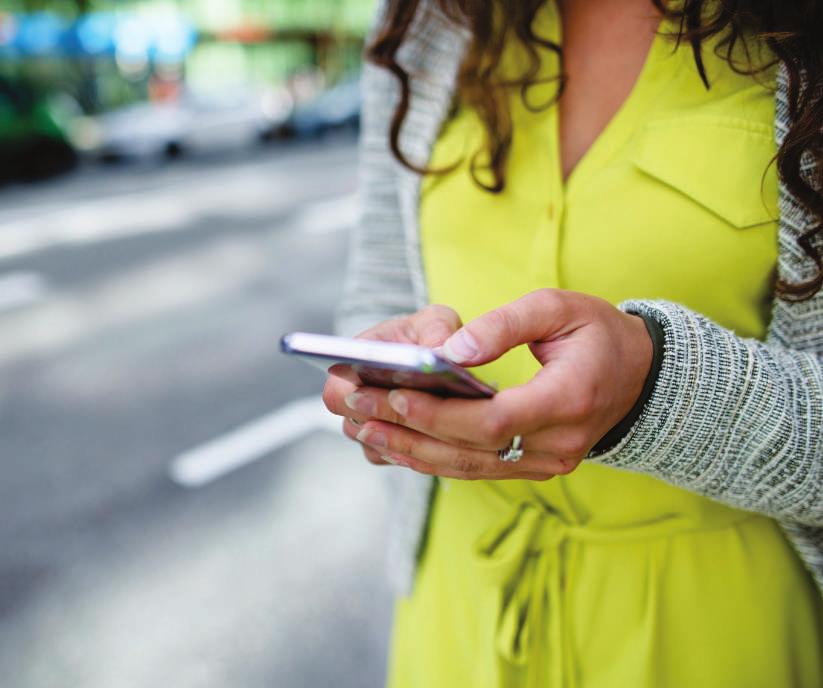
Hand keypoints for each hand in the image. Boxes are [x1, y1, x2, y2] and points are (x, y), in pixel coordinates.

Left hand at [331, 289, 652, 479]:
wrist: (641, 377)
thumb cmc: (598, 333)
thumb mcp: (559, 308)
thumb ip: (504, 324)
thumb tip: (450, 352)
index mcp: (567, 401)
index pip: (493, 421)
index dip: (440, 413)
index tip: (394, 394)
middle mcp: (557, 445)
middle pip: (471, 450)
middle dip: (409, 430)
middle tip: (357, 409)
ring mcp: (547, 462)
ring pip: (468, 467)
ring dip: (413, 450)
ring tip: (363, 427)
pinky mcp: (533, 466)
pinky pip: (477, 468)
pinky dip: (435, 458)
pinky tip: (397, 443)